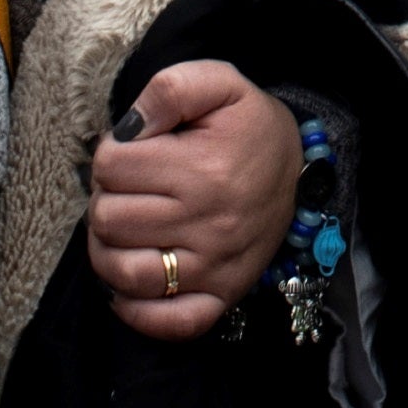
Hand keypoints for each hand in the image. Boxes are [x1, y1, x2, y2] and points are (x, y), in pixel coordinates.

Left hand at [90, 58, 293, 340]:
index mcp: (204, 168)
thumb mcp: (220, 83)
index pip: (111, 166)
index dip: (111, 152)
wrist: (300, 169)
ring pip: (121, 272)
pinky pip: (166, 323)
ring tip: (126, 226)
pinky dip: (135, 309)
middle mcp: (209, 224)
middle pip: (108, 219)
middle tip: (130, 187)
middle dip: (107, 196)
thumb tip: (128, 128)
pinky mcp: (220, 297)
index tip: (133, 150)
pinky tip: (129, 281)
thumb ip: (171, 89)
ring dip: (107, 248)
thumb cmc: (250, 126)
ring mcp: (215, 267)